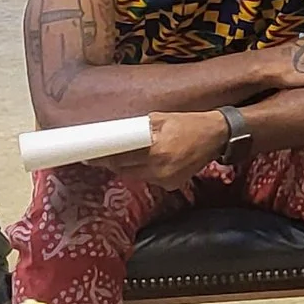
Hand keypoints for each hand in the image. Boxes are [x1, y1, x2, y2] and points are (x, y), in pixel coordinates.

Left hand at [107, 108, 231, 192]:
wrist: (215, 137)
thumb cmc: (188, 124)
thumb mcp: (160, 118)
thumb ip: (137, 128)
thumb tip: (115, 133)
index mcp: (156, 150)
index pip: (120, 158)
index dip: (103, 157)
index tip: (88, 156)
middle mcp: (160, 169)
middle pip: (124, 170)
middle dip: (113, 161)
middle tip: (103, 153)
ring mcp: (166, 180)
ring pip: (135, 176)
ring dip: (128, 166)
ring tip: (132, 153)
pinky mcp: (171, 185)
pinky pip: (148, 179)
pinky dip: (144, 171)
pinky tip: (150, 160)